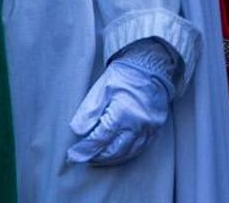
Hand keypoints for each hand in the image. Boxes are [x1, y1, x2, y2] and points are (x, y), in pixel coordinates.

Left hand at [67, 39, 177, 165]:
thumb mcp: (101, 89)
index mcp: (122, 113)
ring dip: (111, 159)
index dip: (86, 149)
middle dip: (96, 156)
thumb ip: (89, 111)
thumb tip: (77, 131)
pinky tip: (117, 155)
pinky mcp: (155, 129)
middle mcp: (137, 125)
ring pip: (128, 152)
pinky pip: (141, 148)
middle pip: (114, 149)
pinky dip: (127, 155)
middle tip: (82, 158)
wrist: (150, 68)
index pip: (100, 138)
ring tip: (96, 159)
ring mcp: (148, 129)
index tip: (73, 155)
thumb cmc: (123, 76)